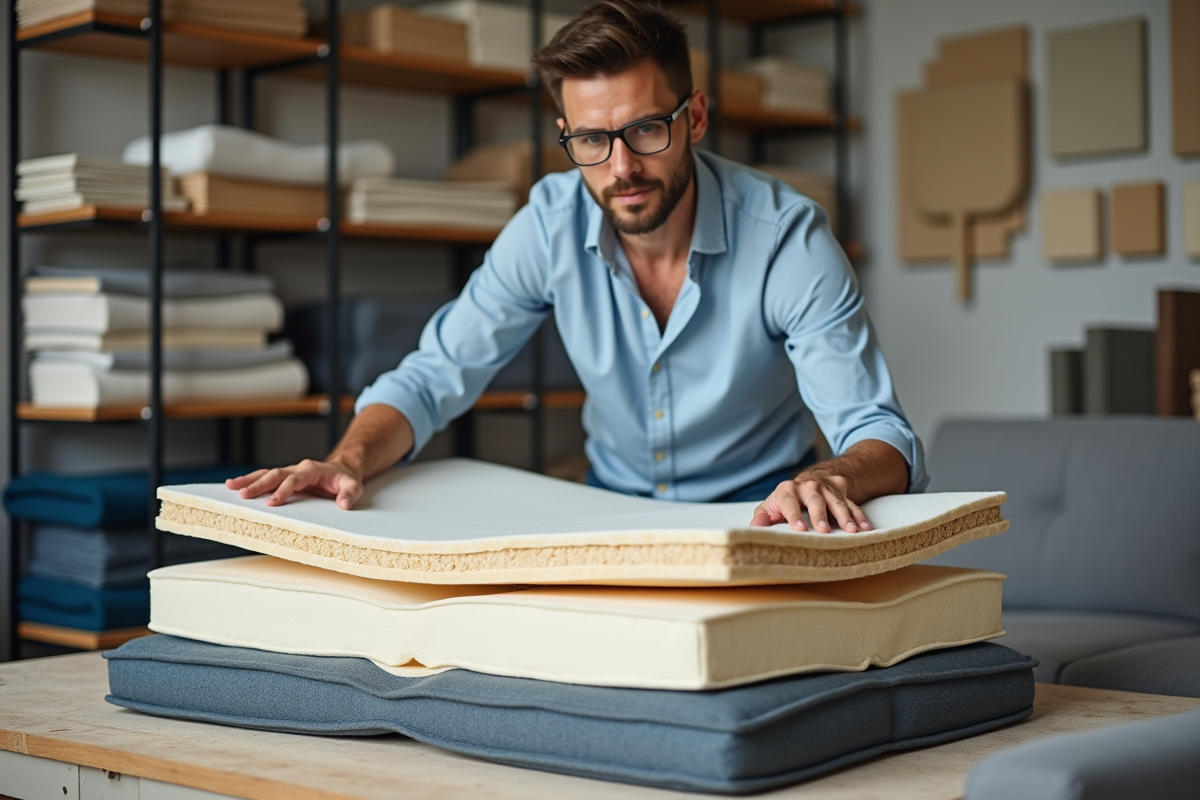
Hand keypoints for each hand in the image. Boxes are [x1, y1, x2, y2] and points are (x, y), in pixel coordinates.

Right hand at [225, 459, 363, 509]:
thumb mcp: (353, 486)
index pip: (294, 479)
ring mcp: (290, 472)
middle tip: (243, 495)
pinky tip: (236, 486)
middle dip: (258, 484)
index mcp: (312, 470)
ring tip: (229, 486)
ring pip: (266, 473)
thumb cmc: (346, 479)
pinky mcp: (285, 478)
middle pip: (275, 474)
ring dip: (249, 479)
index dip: (283, 490)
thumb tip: (343, 505)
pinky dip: (251, 480)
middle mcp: (298, 469)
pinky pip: (266, 477)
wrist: (342, 469)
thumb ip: (349, 494)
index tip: (272, 502)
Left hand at [749, 470, 872, 532]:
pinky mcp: (843, 494)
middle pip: (815, 499)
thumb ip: (763, 517)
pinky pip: (853, 505)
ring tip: (851, 531)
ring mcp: (828, 489)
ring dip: (845, 516)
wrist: (814, 478)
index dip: (793, 515)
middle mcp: (809, 486)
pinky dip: (860, 517)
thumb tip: (754, 529)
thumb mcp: (773, 506)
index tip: (799, 529)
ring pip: (837, 502)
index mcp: (788, 490)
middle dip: (819, 514)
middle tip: (823, 531)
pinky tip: (865, 528)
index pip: (789, 502)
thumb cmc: (789, 500)